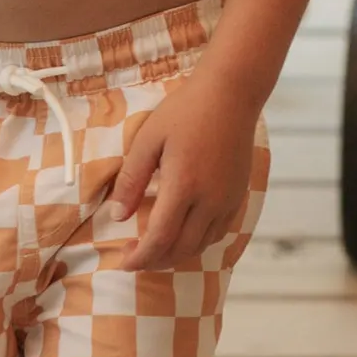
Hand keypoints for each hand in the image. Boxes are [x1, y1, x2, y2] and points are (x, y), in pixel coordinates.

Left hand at [105, 72, 261, 270]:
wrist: (230, 93)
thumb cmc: (185, 110)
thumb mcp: (149, 139)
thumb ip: (132, 179)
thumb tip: (117, 216)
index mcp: (183, 186)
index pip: (160, 239)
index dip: (140, 258)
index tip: (123, 262)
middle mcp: (209, 201)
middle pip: (182, 250)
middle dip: (155, 261)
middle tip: (134, 257)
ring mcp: (227, 200)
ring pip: (202, 245)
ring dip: (177, 254)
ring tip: (155, 248)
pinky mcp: (238, 195)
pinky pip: (218, 232)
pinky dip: (198, 241)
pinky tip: (184, 231)